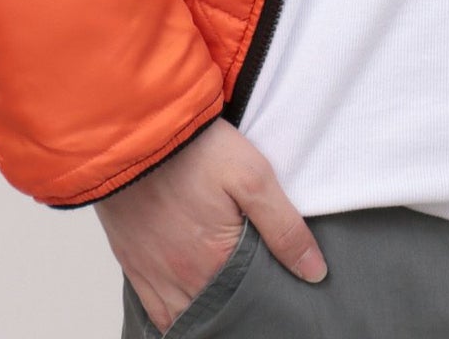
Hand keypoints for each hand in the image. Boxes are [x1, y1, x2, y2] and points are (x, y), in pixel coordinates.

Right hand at [94, 117, 326, 332]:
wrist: (138, 130)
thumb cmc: (195, 149)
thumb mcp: (252, 177)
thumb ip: (284, 227)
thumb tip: (315, 272)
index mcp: (216, 264)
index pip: (252, 303)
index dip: (268, 297)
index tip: (280, 288)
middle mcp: (183, 281)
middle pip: (220, 312)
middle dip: (239, 306)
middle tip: (256, 289)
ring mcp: (155, 276)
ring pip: (188, 318)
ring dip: (208, 312)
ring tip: (228, 293)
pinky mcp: (133, 265)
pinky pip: (157, 314)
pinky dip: (176, 316)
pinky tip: (192, 302)